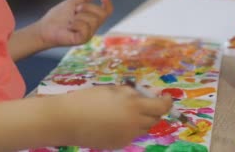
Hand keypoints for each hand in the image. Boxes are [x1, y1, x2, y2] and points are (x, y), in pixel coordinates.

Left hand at [38, 0, 112, 46]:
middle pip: (101, 14)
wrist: (45, 27)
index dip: (108, 3)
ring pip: (93, 21)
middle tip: (75, 10)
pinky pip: (85, 28)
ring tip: (70, 21)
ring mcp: (88, 35)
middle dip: (88, 7)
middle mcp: (92, 28)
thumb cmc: (58, 17)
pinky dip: (76, 24)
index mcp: (91, 19)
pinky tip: (69, 27)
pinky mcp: (82, 40)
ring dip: (79, 17)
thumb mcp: (72, 2)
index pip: (106, 12)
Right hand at [57, 86, 172, 148]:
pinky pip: (131, 135)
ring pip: (144, 128)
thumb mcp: (113, 90)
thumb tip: (148, 95)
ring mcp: (127, 136)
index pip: (161, 106)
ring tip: (125, 111)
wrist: (68, 119)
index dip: (166, 102)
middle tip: (144, 102)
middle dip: (153, 110)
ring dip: (142, 119)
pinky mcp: (119, 144)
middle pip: (154, 118)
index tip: (165, 97)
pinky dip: (129, 128)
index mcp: (134, 105)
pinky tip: (114, 122)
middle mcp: (135, 123)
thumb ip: (132, 93)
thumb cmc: (89, 99)